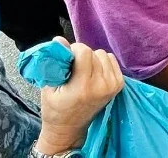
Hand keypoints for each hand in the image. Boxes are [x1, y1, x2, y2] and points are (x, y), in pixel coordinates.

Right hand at [35, 38, 124, 153]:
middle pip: (94, 53)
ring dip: (93, 58)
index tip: (67, 56)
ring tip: (83, 71)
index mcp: (82, 87)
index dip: (74, 49)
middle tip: (73, 66)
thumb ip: (55, 62)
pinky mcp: (118, 85)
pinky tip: (93, 72)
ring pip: (103, 55)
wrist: (69, 128)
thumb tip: (59, 39)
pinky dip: (102, 62)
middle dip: (82, 54)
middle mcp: (101, 86)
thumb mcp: (49, 86)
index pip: (85, 52)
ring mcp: (112, 86)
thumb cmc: (54, 108)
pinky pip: (111, 60)